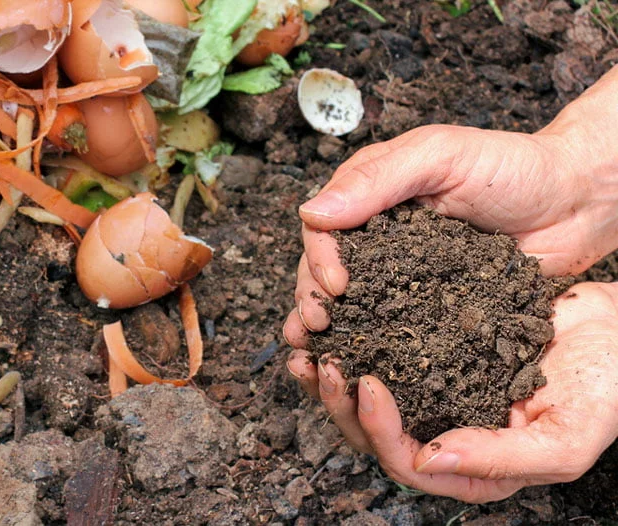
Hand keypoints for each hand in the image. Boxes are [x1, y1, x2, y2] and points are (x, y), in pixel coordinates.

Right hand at [284, 64, 617, 344]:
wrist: (578, 202)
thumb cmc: (514, 166)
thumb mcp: (441, 156)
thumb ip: (378, 179)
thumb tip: (312, 212)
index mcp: (371, 196)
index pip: (323, 228)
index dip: (319, 258)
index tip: (335, 285)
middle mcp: (379, 237)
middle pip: (326, 271)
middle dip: (313, 299)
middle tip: (319, 326)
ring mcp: (403, 275)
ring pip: (353, 304)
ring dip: (332, 330)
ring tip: (319, 355)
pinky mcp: (431, 307)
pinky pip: (395, 328)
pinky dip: (373, 347)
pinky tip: (360, 368)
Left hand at [287, 282, 617, 502]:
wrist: (617, 328)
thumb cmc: (605, 386)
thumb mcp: (566, 436)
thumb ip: (501, 459)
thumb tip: (427, 459)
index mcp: (473, 468)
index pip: (408, 464)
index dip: (379, 430)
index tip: (366, 383)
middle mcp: (445, 433)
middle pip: (374, 434)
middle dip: (340, 402)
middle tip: (323, 361)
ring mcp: (434, 393)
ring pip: (367, 397)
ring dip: (332, 375)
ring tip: (309, 344)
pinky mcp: (429, 353)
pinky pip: (380, 351)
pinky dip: (353, 339)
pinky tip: (332, 321)